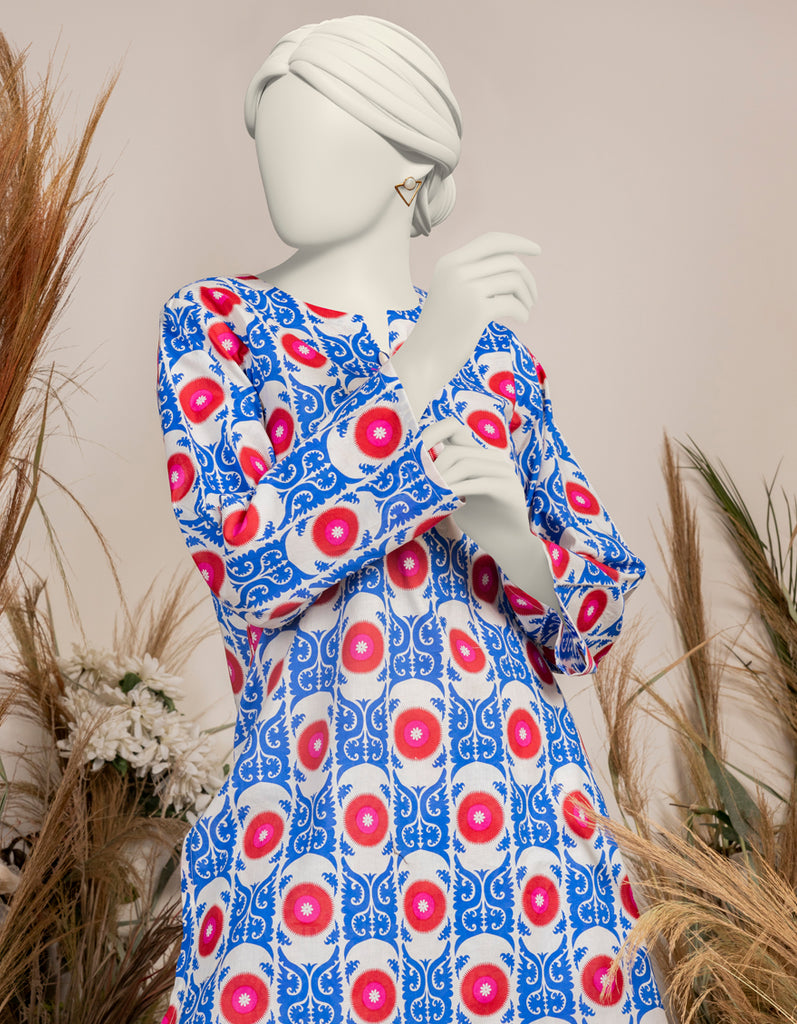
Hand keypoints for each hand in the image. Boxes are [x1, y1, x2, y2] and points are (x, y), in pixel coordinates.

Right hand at [391, 231, 540, 417]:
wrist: (423, 358)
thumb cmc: (441, 329)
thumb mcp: (452, 293)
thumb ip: (475, 275)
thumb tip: (515, 265)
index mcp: (449, 262)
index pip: (491, 241)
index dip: (517, 242)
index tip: (537, 251)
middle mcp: (456, 271)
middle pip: (509, 261)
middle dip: (528, 278)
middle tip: (532, 297)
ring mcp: (467, 289)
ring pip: (514, 280)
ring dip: (527, 296)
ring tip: (526, 310)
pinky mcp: (477, 311)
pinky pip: (513, 304)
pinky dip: (523, 312)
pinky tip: (521, 320)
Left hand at [420, 415, 559, 609]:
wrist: (509, 545)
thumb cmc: (481, 521)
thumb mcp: (459, 496)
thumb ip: (446, 480)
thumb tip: (413, 471)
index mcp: (483, 454)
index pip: (455, 429)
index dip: (432, 435)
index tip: (413, 455)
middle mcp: (496, 458)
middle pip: (456, 450)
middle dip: (434, 468)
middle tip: (422, 487)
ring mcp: (505, 471)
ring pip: (466, 463)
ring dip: (444, 479)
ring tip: (431, 495)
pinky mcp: (509, 488)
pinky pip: (479, 483)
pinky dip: (458, 490)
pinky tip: (445, 500)